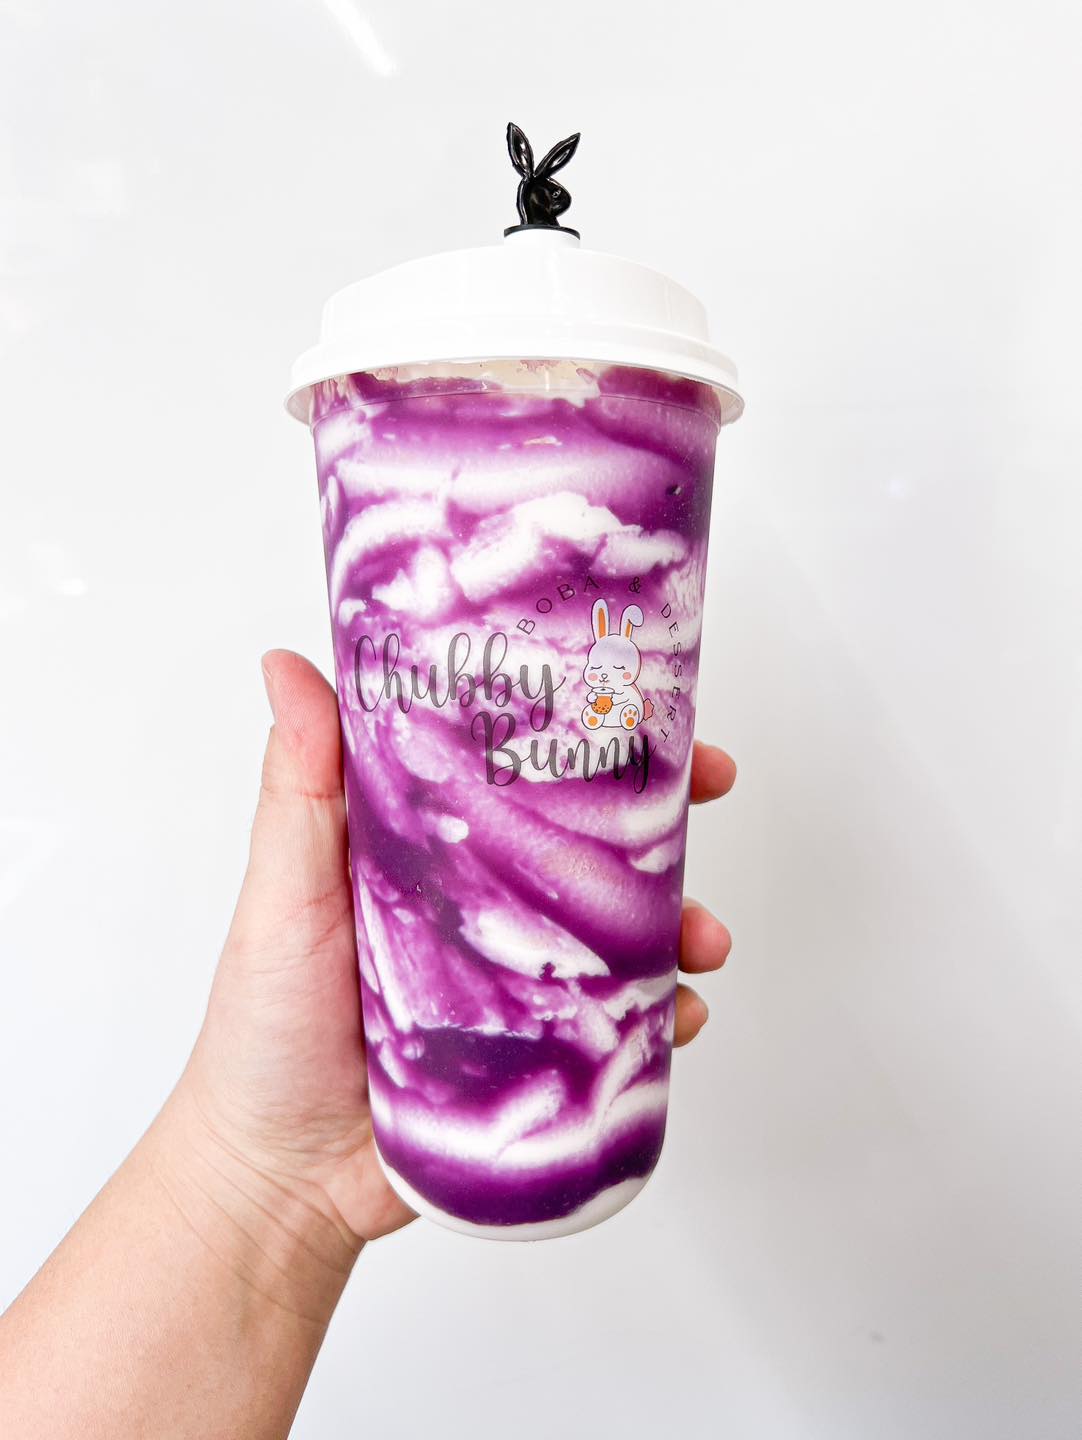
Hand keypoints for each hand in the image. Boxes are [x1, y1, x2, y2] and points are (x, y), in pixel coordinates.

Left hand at [172, 650, 735, 1265]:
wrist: (279, 1180)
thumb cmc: (264, 1029)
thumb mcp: (282, 894)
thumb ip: (298, 787)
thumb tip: (287, 664)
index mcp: (427, 849)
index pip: (514, 766)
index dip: (577, 724)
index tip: (637, 691)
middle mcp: (482, 904)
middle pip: (586, 842)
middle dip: (661, 810)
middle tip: (712, 786)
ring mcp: (518, 981)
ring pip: (622, 932)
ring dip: (680, 919)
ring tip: (704, 938)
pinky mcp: (539, 1054)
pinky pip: (623, 1026)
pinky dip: (665, 1016)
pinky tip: (682, 1014)